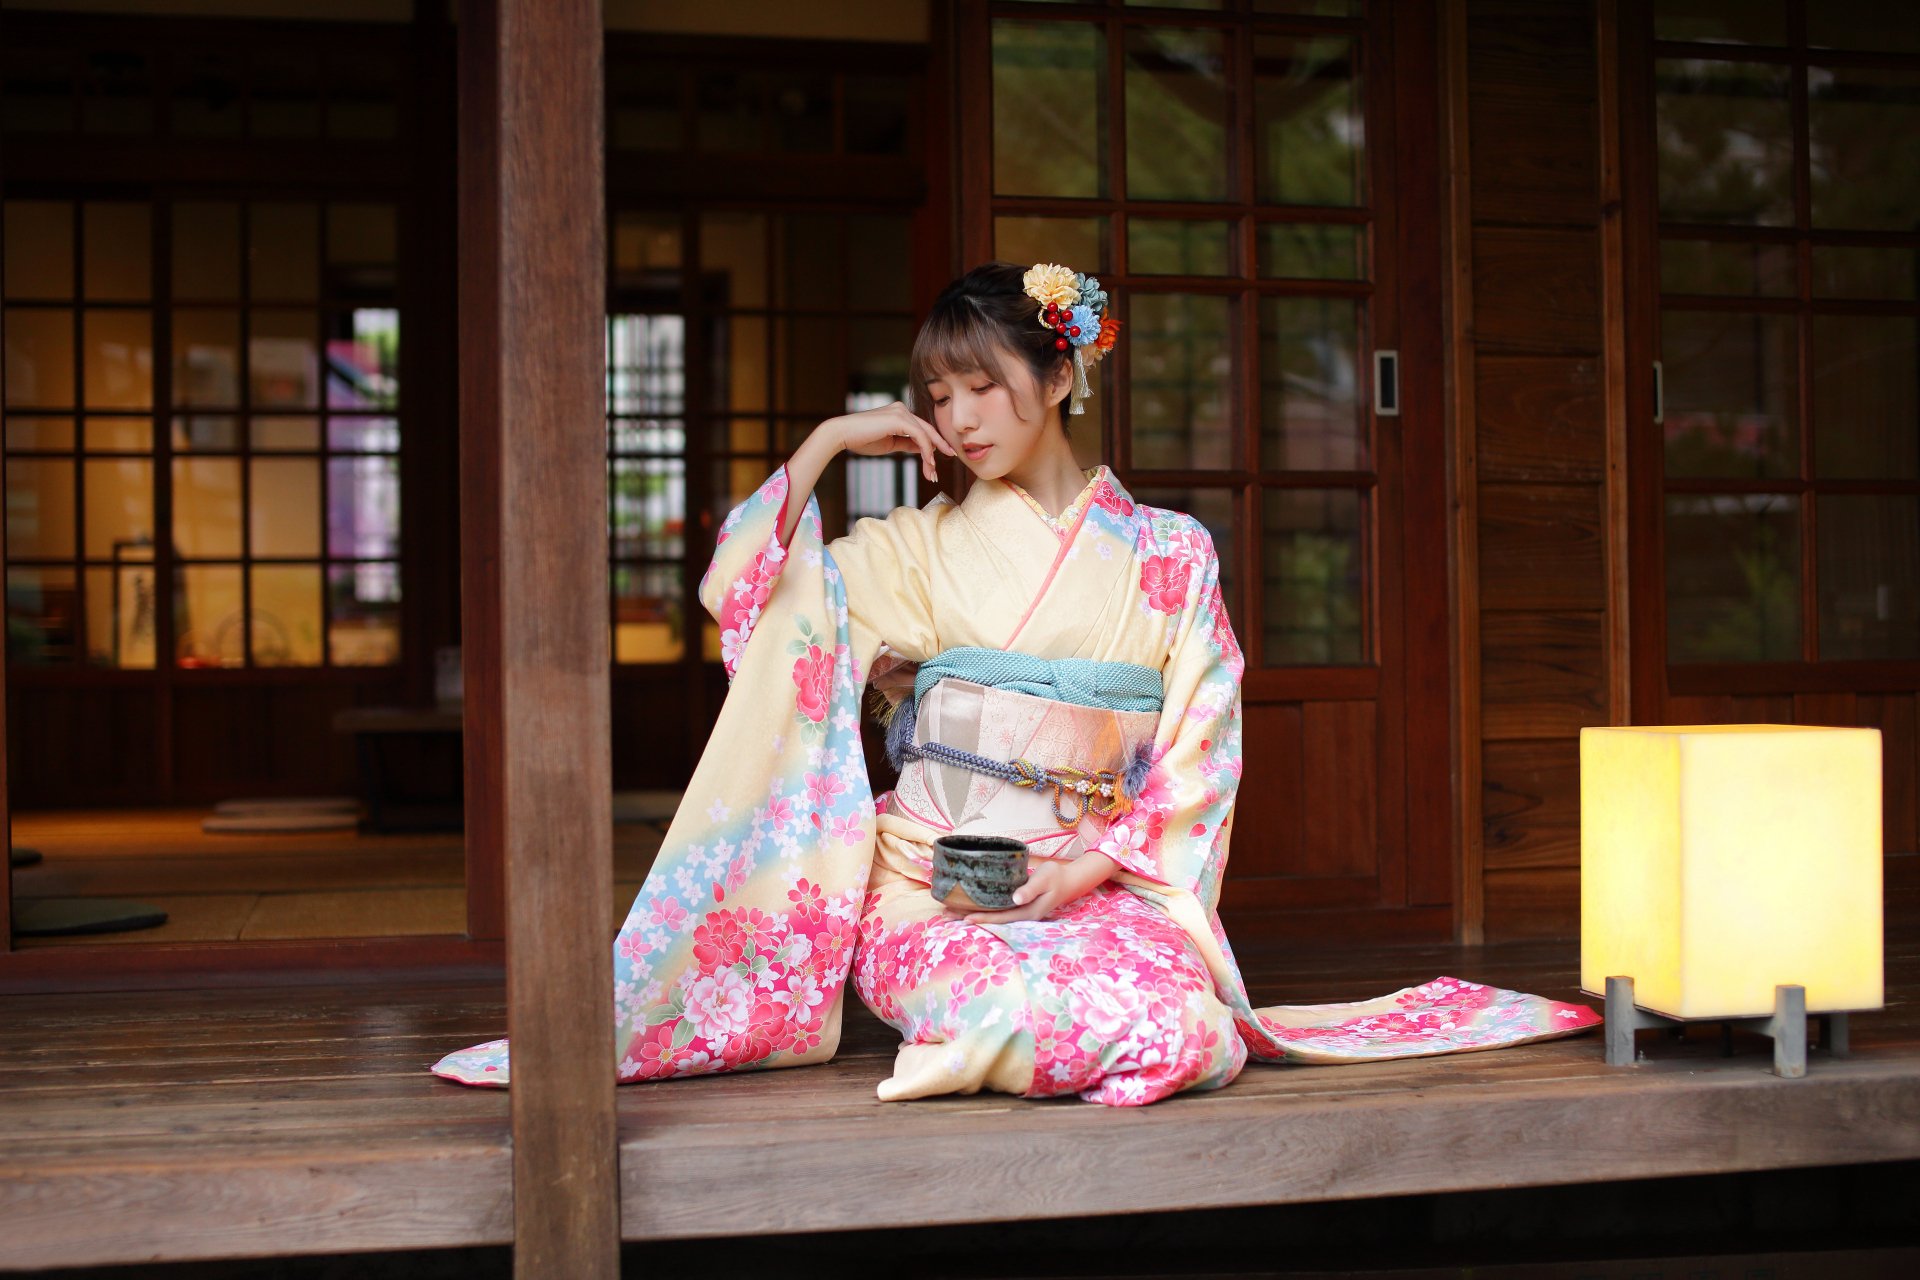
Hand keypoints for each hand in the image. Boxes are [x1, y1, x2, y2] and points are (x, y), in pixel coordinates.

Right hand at [828, 402, 954, 484]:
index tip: (941, 456)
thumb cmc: (862, 440)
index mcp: (899, 413)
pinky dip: (926, 451)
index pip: (922, 429)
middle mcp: (902, 409)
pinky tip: (928, 463)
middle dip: (939, 447)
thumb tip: (922, 449)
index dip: (933, 443)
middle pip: (928, 430)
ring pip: (925, 435)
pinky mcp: (899, 418)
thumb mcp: (890, 444)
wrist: (843, 435)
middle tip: (952, 457)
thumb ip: (906, 444)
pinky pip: (920, 436)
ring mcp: (901, 412)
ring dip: (931, 455)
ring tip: (932, 473)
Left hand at [947, 852, 1117, 925]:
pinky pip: (997, 910)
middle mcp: (1021, 916)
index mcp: (1027, 912)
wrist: (1068, 881)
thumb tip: (1015, 899)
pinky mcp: (1018, 906)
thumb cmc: (1056, 877)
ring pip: (993, 915)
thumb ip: (1031, 888)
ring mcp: (1020, 912)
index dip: (982, 917)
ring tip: (951, 911)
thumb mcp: (1045, 879)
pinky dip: (982, 908)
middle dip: (970, 916)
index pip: (1000, 917)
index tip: (964, 917)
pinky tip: (970, 904)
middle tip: (946, 914)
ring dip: (973, 913)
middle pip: (992, 919)